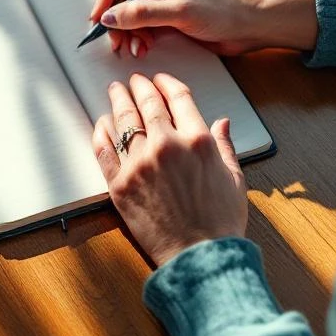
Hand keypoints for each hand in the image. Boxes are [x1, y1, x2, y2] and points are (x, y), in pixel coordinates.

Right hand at [89, 0, 317, 56]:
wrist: (253, 26)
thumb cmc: (229, 11)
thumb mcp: (183, 12)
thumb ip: (143, 13)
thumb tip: (109, 17)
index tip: (100, 15)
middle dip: (114, 15)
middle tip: (114, 38)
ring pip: (124, 7)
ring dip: (124, 29)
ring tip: (132, 47)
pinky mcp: (162, 8)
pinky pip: (136, 20)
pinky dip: (135, 35)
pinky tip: (143, 46)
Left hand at [91, 73, 246, 266]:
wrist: (199, 256)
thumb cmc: (220, 222)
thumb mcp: (234, 179)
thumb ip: (225, 145)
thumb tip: (222, 121)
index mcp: (198, 141)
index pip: (178, 98)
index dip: (167, 83)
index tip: (159, 79)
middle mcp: (166, 146)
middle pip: (147, 103)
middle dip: (139, 86)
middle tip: (133, 79)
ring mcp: (139, 163)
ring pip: (123, 121)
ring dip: (118, 101)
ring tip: (115, 90)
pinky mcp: (118, 183)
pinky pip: (103, 149)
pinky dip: (100, 132)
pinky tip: (101, 123)